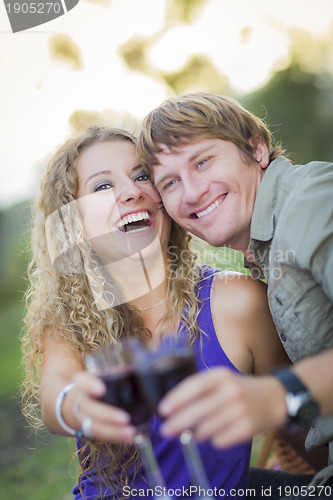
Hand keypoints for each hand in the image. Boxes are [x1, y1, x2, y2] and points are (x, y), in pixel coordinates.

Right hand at [72, 371, 135, 443]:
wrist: (79, 401)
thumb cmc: (100, 383)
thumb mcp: (103, 375)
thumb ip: (118, 373)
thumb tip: (145, 368)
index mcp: (83, 382)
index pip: (82, 381)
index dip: (90, 385)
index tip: (101, 389)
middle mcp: (81, 400)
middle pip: (90, 409)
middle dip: (107, 415)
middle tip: (125, 418)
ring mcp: (83, 417)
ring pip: (94, 427)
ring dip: (113, 432)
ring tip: (130, 433)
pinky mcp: (89, 430)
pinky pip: (101, 436)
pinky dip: (115, 438)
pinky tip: (130, 438)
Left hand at [158, 368, 287, 447]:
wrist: (272, 398)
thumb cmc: (238, 389)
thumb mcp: (221, 380)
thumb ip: (199, 390)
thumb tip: (172, 409)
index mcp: (221, 376)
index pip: (194, 385)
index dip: (176, 398)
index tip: (163, 410)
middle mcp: (231, 391)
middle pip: (198, 410)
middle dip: (177, 423)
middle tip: (166, 431)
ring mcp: (241, 410)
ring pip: (206, 428)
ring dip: (196, 433)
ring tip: (195, 432)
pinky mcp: (248, 428)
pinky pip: (220, 440)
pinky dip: (213, 440)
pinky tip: (215, 435)